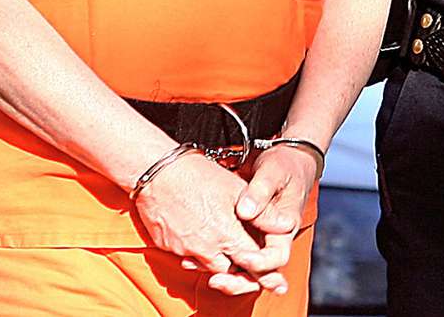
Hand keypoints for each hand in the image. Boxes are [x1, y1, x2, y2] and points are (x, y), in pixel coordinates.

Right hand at [135, 152, 290, 295]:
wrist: (157, 170)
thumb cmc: (197, 174)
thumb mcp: (237, 189)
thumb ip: (263, 214)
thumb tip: (286, 225)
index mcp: (227, 235)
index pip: (253, 264)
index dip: (265, 269)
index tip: (273, 273)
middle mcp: (206, 248)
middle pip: (231, 272)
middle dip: (240, 269)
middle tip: (245, 260)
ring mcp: (184, 250)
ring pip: (208, 267)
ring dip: (218, 259)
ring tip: (222, 243)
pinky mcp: (168, 247)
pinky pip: (187, 257)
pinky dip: (196, 251)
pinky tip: (200, 236)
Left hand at [180, 145, 319, 290]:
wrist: (283, 162)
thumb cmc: (282, 166)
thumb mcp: (273, 173)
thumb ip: (260, 193)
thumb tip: (246, 211)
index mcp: (284, 228)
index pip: (276, 257)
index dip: (259, 262)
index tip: (242, 258)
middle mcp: (271, 239)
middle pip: (258, 273)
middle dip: (237, 281)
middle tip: (215, 281)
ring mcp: (257, 238)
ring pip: (242, 268)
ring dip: (223, 275)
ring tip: (196, 269)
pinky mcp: (242, 235)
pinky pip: (230, 255)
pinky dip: (212, 260)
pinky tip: (191, 259)